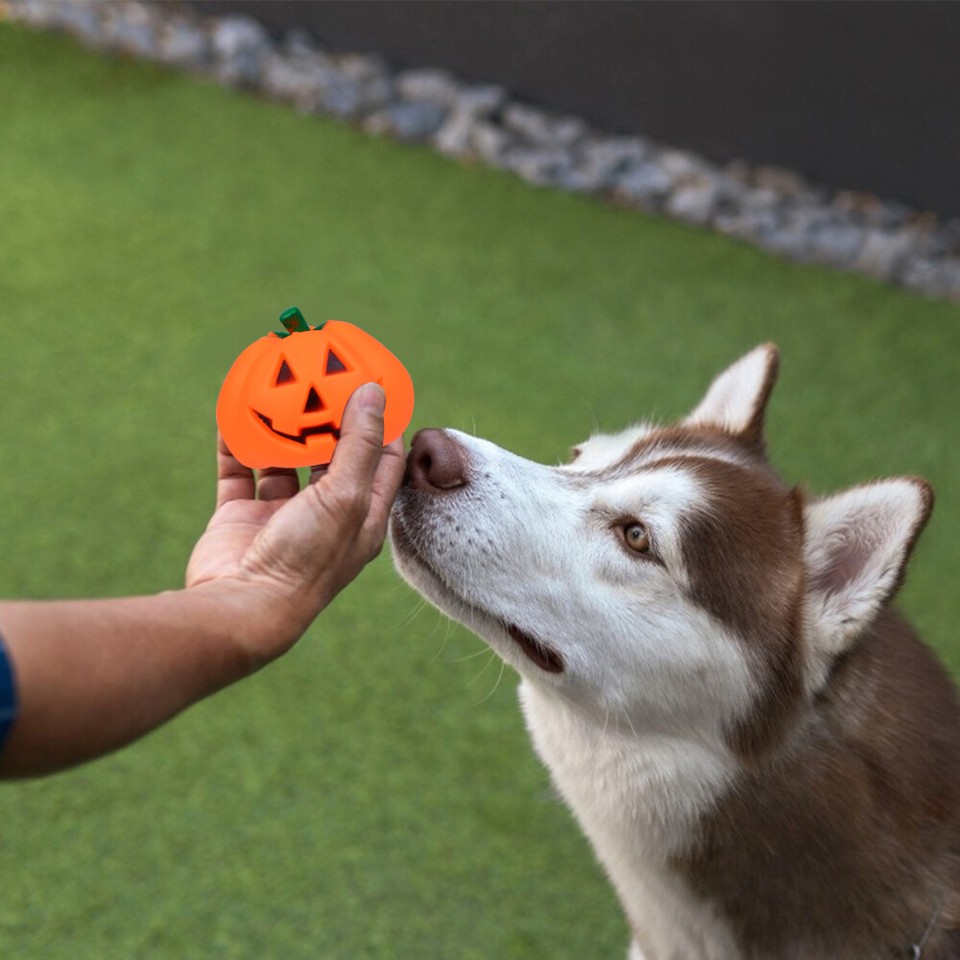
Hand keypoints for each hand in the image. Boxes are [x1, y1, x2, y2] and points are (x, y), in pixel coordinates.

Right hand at [186, 383, 405, 662]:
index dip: (383, 423)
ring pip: (283, 460)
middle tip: (321, 376)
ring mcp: (281, 517)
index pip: (383, 461)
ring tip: (278, 387)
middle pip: (332, 456)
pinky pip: (239, 472)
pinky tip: (234, 413)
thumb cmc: (305, 559)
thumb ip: (358, 443)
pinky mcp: (240, 518)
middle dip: (327, 418)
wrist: (241, 609)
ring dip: (280, 428)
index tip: (375, 385)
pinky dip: (236, 444)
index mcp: (362, 516)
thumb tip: (374, 392)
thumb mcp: (344, 495)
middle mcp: (325, 516)